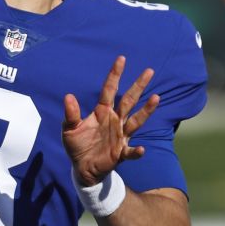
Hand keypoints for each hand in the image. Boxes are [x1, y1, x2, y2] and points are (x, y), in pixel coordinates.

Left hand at [63, 56, 158, 186]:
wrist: (82, 167)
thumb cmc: (77, 145)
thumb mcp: (70, 129)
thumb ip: (71, 114)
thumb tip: (68, 96)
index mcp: (102, 111)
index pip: (110, 89)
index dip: (115, 74)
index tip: (121, 58)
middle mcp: (115, 120)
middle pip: (129, 100)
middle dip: (138, 86)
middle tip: (149, 70)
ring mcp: (120, 135)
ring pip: (136, 121)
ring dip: (146, 111)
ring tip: (156, 98)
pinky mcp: (121, 153)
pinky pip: (130, 151)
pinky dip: (136, 151)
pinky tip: (141, 149)